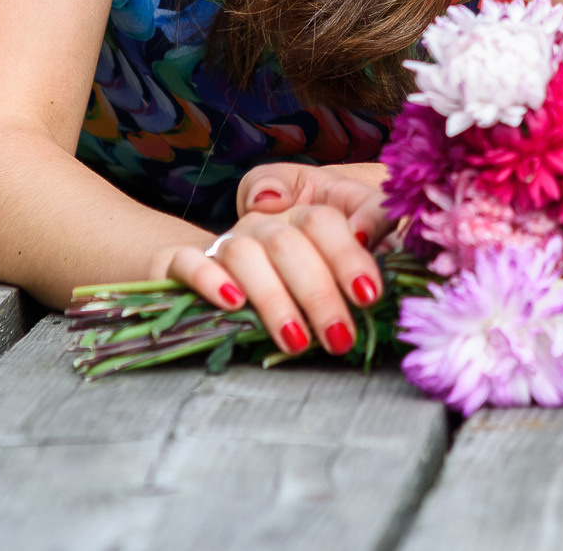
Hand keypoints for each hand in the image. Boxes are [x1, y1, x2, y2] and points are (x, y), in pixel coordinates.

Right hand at [159, 165, 388, 356]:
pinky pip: (189, 261)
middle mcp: (261, 225)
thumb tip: (387, 284)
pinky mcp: (176, 263)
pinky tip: (232, 303)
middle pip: (290, 241)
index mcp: (299, 219)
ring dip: (274, 298)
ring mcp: (220, 241)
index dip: (349, 256)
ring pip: (246, 253)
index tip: (369, 296)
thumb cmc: (276, 283)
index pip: (326, 222)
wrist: (197, 276)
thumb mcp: (318, 277)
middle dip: (319, 292)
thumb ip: (351, 274)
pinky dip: (210, 279)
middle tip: (339, 338)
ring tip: (296, 341)